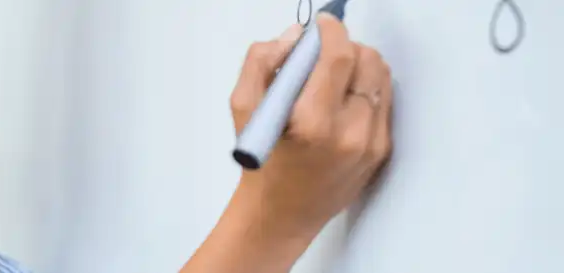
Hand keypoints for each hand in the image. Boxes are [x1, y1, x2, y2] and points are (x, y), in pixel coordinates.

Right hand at [182, 14, 393, 272]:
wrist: (281, 215)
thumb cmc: (261, 165)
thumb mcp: (243, 110)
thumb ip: (261, 64)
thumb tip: (294, 36)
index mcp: (311, 124)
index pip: (338, 57)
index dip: (332, 30)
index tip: (323, 23)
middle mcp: (349, 134)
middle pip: (367, 61)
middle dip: (345, 47)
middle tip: (322, 54)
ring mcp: (371, 144)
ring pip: (380, 77)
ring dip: (358, 66)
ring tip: (332, 78)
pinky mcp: (382, 151)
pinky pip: (383, 101)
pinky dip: (364, 91)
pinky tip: (340, 102)